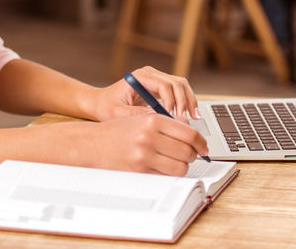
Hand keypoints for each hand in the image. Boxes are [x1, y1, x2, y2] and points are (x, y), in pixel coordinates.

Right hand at [81, 111, 208, 175]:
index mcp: (152, 119)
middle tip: (190, 155)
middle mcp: (149, 136)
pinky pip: (166, 176)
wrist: (92, 143)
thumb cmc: (117, 131)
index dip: (201, 142)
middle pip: (188, 151)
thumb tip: (191, 134)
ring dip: (182, 166)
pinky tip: (163, 167)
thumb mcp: (141, 119)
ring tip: (176, 161)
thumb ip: (166, 124)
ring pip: (180, 167)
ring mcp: (144, 155)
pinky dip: (169, 173)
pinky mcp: (140, 171)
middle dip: (193, 155)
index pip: (189, 132)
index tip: (203, 147)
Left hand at [90, 66, 200, 123]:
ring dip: (189, 101)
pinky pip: (179, 90)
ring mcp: (157, 78)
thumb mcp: (117, 113)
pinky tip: (189, 116)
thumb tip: (157, 118)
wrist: (100, 103)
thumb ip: (135, 114)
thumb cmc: (106, 106)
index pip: (164, 85)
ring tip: (193, 118)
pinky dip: (186, 102)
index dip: (172, 101)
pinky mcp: (160, 86)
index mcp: (140, 77)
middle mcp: (150, 74)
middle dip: (185, 101)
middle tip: (187, 121)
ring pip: (181, 85)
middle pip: (177, 82)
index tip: (173, 118)